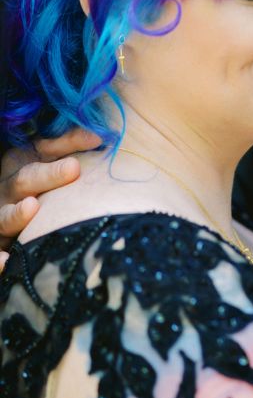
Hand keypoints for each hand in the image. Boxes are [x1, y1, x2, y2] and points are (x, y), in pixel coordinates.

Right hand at [0, 128, 100, 256]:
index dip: (65, 148)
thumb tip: (98, 136)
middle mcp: (8, 191)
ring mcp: (1, 217)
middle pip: (25, 180)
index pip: (41, 153)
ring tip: (32, 207)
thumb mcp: (49, 161)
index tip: (90, 149)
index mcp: (21, 166)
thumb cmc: (41, 186)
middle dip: (48, 175)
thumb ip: (71, 146)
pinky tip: (7, 261)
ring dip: (16, 214)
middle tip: (73, 168)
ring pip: (5, 217)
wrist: (15, 215)